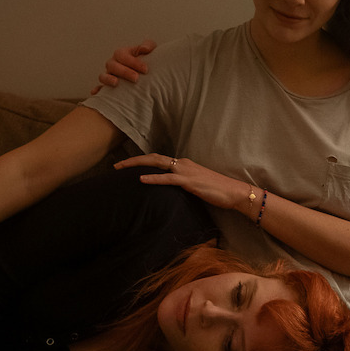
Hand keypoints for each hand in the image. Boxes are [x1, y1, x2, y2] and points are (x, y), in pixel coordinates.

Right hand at [89, 38, 153, 94]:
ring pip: (103, 76)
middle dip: (124, 72)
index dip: (133, 62)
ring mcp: (108, 75)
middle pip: (112, 66)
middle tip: (136, 78)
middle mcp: (112, 64)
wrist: (145, 73)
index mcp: (121, 54)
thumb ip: (148, 45)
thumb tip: (144, 49)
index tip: (145, 69)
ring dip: (108, 79)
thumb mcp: (150, 50)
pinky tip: (96, 93)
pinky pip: (99, 89)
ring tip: (117, 83)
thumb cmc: (147, 60)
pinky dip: (97, 90)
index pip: (123, 55)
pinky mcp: (107, 87)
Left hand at [114, 154, 247, 211]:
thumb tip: (169, 191)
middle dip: (133, 161)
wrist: (234, 192)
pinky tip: (141, 179)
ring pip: (157, 164)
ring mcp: (186, 171)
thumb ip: (182, 185)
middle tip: (116, 166)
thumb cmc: (217, 191)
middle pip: (153, 158)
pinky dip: (153, 178)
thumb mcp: (196, 186)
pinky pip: (168, 179)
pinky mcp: (190, 182)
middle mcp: (182, 163)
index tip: (126, 166)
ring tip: (121, 169)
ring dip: (137, 165)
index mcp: (183, 164)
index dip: (141, 161)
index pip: (158, 160)